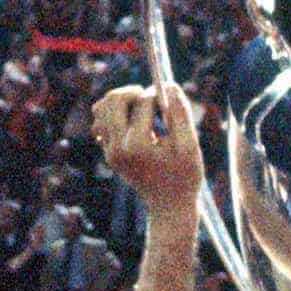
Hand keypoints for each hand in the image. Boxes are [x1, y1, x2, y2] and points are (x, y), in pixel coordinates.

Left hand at [94, 83, 202, 216]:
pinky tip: (134, 124)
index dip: (160, 96)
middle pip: (113, 99)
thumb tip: (168, 85)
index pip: (142, 102)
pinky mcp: (107, 152)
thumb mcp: (189, 145)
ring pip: (102, 107)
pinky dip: (115, 114)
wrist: (169, 205)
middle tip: (151, 99)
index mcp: (137, 145)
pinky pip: (101, 121)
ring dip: (122, 101)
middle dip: (134, 92)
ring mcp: (109, 151)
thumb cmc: (184, 176)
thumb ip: (180, 113)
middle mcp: (117, 147)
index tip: (172, 105)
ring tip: (141, 110)